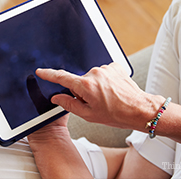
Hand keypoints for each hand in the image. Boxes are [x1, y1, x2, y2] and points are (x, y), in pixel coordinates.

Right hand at [36, 62, 163, 129]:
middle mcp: (94, 73)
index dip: (49, 74)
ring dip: (94, 86)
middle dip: (82, 90)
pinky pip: (102, 73)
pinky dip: (104, 81)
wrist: (140, 109)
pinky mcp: (114, 66)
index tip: (41, 71)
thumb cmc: (116, 114)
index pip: (61, 77)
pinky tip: (112, 90)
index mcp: (85, 86)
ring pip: (91, 77)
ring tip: (106, 98)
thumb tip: (57, 97)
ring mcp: (105, 69)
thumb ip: (69, 104)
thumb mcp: (88, 115)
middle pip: (79, 80)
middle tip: (94, 103)